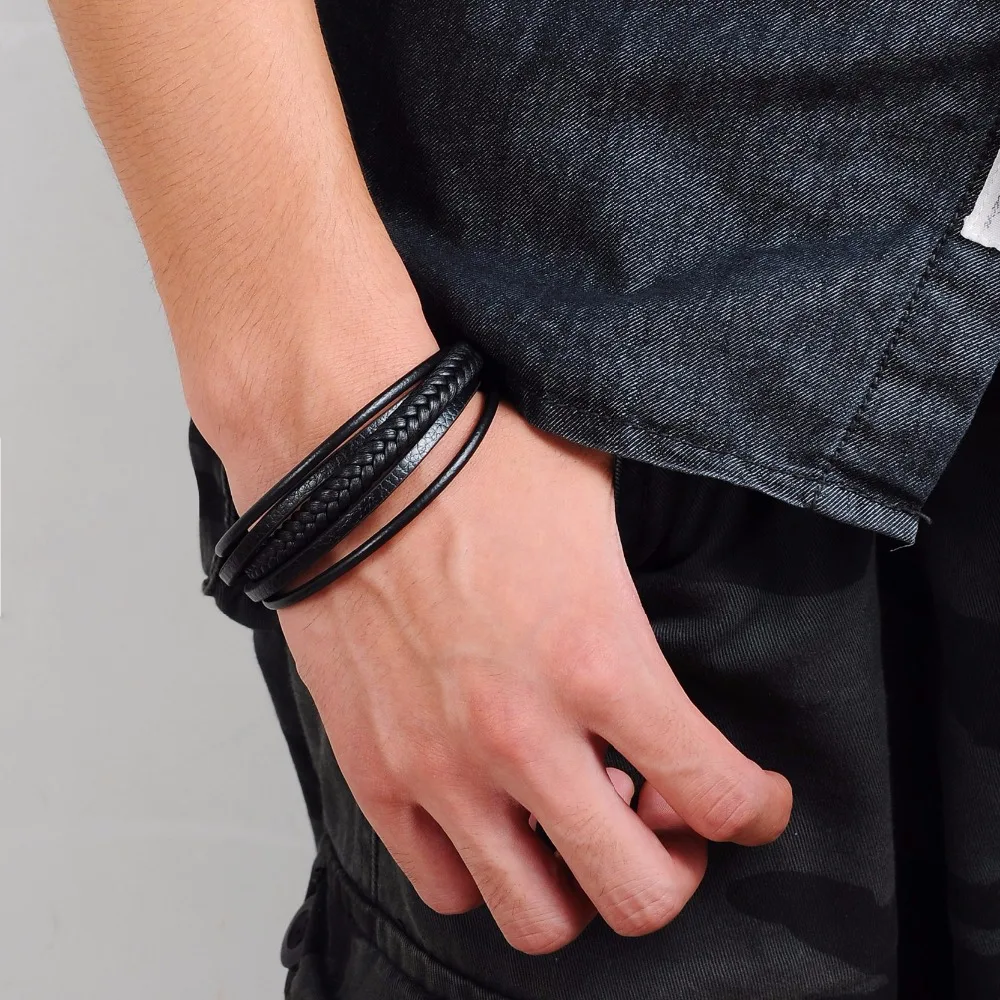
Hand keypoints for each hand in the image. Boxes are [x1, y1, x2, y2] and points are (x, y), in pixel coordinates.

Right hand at [226, 397, 792, 954]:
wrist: (346, 448)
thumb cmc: (471, 463)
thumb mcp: (597, 510)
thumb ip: (642, 606)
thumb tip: (665, 662)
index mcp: (601, 659)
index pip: (718, 793)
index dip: (756, 808)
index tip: (752, 797)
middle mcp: (524, 734)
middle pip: (641, 894)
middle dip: (675, 869)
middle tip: (664, 822)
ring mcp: (442, 766)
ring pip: (538, 918)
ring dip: (577, 886)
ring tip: (574, 826)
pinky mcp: (374, 770)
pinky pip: (442, 883)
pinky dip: (485, 869)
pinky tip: (494, 814)